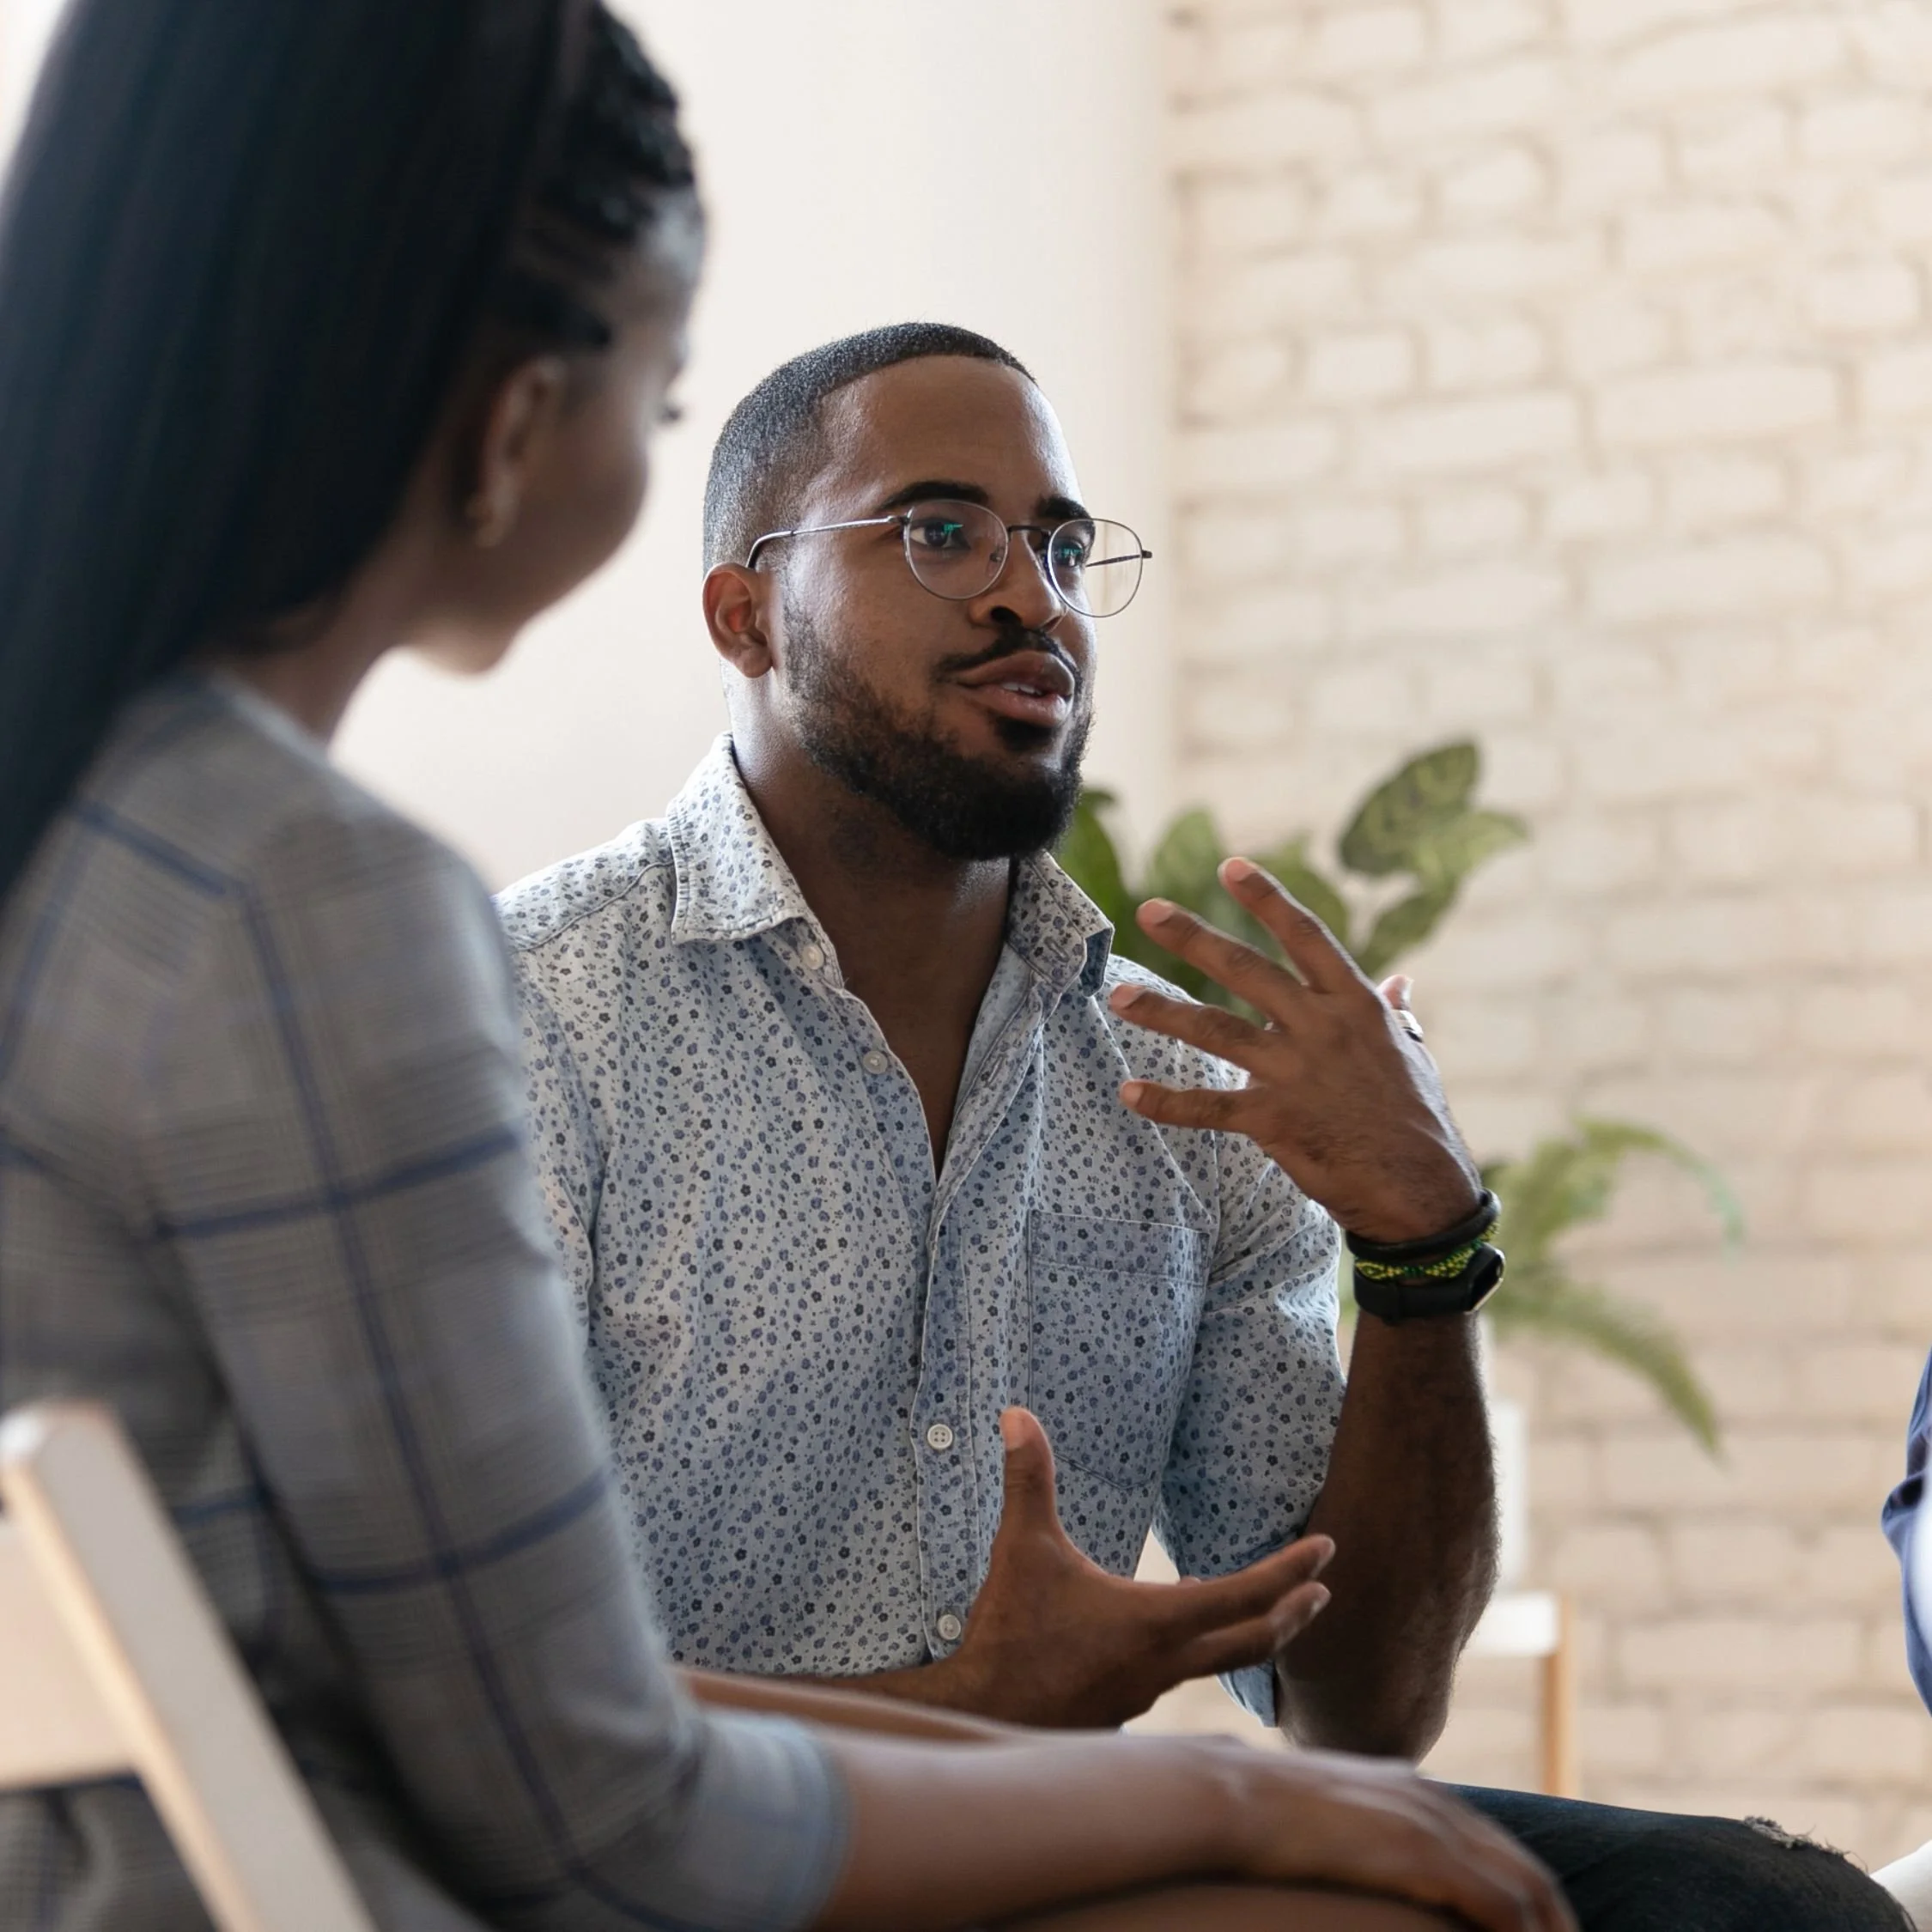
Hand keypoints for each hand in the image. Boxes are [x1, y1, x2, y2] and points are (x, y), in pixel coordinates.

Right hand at [935, 1407, 1332, 1728]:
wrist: (984, 1715)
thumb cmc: (1010, 1634)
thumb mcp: (1022, 1547)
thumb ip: (1029, 1479)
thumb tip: (1018, 1414)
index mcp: (1156, 1622)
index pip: (1245, 1594)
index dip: (1292, 1569)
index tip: (1328, 1548)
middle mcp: (1166, 1663)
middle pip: (1255, 1642)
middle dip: (1295, 1611)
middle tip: (1323, 1590)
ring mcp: (1149, 1692)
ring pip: (1218, 1662)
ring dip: (1250, 1633)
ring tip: (1264, 1610)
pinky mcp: (1127, 1707)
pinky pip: (1181, 1675)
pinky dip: (1201, 1651)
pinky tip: (1178, 1634)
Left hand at [1107, 857, 1481, 1244]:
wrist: (1420, 1189)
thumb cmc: (1418, 1118)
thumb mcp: (1412, 1053)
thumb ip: (1394, 1012)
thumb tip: (1400, 979)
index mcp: (1354, 1005)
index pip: (1307, 937)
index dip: (1268, 900)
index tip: (1230, 866)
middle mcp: (1320, 1028)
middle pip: (1247, 970)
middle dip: (1194, 937)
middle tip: (1149, 910)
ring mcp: (1295, 1073)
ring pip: (1217, 1031)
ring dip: (1163, 1011)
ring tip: (1119, 995)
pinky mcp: (1274, 1120)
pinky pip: (1209, 1108)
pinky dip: (1167, 1101)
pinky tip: (1129, 1093)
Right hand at [1221, 1744, 1575, 1931]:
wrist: (1226, 1792)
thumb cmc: (1255, 1815)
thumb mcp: (1323, 1821)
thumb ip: (1359, 1838)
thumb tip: (1360, 1866)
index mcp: (1415, 1790)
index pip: (1500, 1853)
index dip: (1531, 1906)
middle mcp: (1434, 1800)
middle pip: (1529, 1873)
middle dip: (1558, 1928)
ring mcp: (1431, 1822)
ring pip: (1528, 1892)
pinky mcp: (1422, 1851)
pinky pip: (1502, 1907)